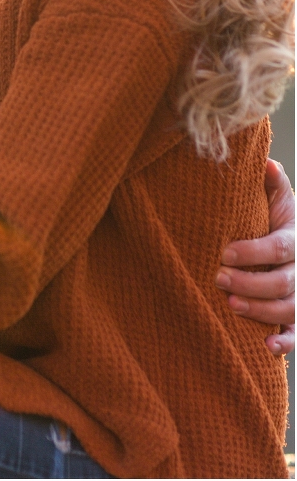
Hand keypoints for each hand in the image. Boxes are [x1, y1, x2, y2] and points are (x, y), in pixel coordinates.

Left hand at [216, 158, 294, 354]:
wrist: (287, 242)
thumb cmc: (273, 219)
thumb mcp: (276, 198)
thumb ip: (271, 182)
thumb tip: (265, 162)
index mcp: (295, 238)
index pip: (280, 247)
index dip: (255, 252)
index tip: (226, 252)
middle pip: (284, 282)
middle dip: (252, 283)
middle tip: (219, 279)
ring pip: (290, 309)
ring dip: (262, 311)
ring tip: (231, 306)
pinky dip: (285, 342)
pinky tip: (266, 346)